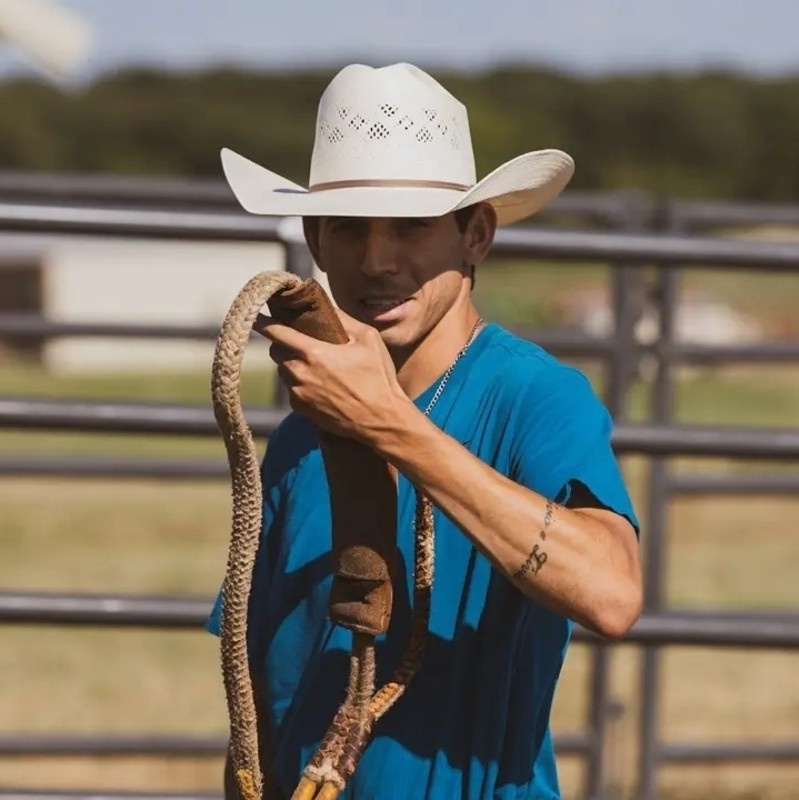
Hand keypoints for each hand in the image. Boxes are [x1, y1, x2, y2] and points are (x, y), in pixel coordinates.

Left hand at [258, 309, 408, 440]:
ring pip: (283, 371)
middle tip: (301, 341)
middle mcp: (299, 373)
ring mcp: (297, 393)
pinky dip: (299, 383)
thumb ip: (344, 319)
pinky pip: (291, 389)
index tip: (256, 315)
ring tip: (316, 365)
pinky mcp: (300, 409)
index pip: (276, 332)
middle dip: (284, 343)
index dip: (264, 321)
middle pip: (275, 351)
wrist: (381, 420)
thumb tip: (326, 307)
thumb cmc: (378, 378)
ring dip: (292, 364)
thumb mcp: (368, 339)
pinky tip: (321, 385)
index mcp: (313, 352)